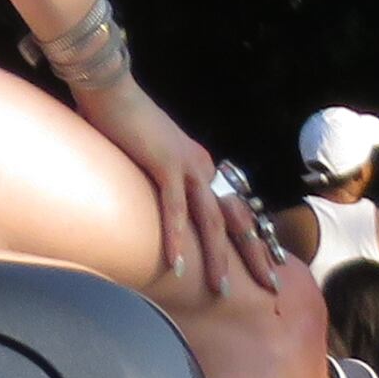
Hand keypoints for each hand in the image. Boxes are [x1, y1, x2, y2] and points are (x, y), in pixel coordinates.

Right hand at [76, 78, 275, 297]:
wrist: (109, 88)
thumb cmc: (119, 119)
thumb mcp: (146, 154)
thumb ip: (154, 176)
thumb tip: (146, 198)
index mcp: (200, 166)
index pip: (232, 209)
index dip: (250, 238)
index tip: (264, 265)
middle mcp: (202, 167)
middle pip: (234, 219)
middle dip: (254, 256)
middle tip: (269, 286)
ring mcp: (188, 166)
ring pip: (210, 221)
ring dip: (217, 258)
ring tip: (220, 289)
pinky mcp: (165, 165)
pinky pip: (174, 210)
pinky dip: (177, 239)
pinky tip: (177, 264)